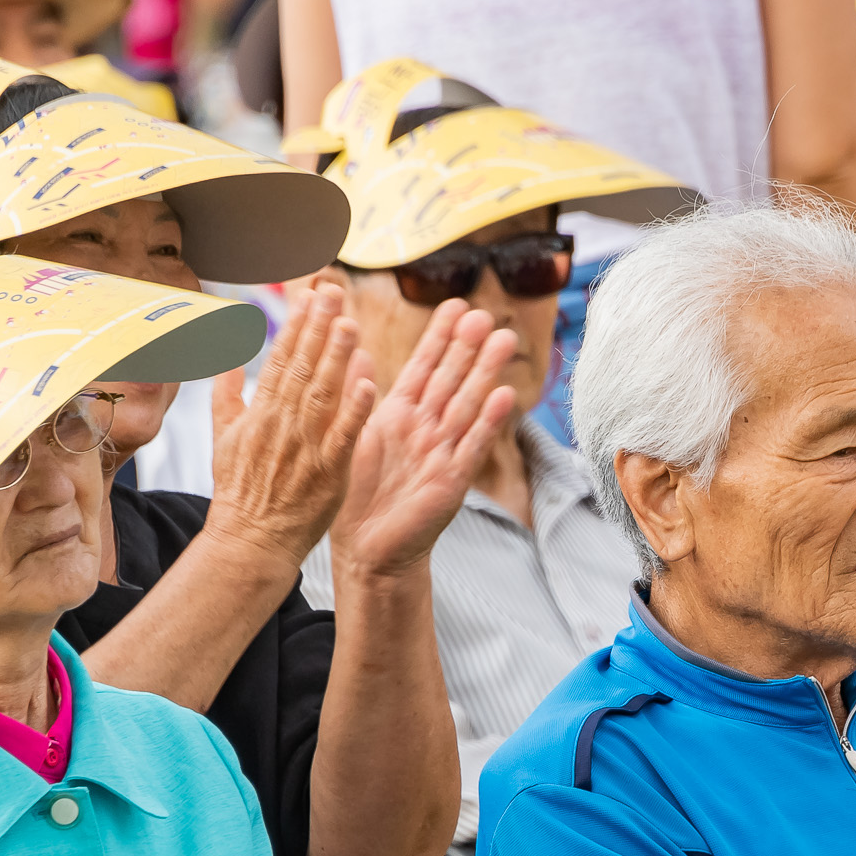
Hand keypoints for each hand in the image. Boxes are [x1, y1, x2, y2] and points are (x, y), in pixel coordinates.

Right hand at [205, 278, 376, 572]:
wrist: (250, 542)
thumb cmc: (240, 492)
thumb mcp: (222, 438)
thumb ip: (225, 394)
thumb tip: (227, 357)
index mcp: (259, 413)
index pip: (280, 359)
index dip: (296, 325)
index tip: (309, 294)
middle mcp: (282, 424)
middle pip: (302, 368)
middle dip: (317, 328)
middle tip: (333, 292)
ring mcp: (305, 448)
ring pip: (322, 394)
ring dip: (336, 358)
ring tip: (350, 323)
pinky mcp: (328, 472)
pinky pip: (344, 436)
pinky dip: (355, 409)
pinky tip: (367, 382)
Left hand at [335, 300, 518, 579]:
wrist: (366, 550)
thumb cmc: (357, 495)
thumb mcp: (352, 437)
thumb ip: (356, 396)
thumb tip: (355, 350)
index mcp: (399, 415)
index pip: (423, 367)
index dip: (440, 337)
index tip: (456, 305)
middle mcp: (425, 429)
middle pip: (450, 379)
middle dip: (468, 347)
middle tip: (486, 313)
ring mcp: (442, 453)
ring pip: (466, 405)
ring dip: (485, 373)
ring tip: (504, 340)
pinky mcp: (452, 481)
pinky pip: (471, 447)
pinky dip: (487, 423)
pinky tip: (504, 397)